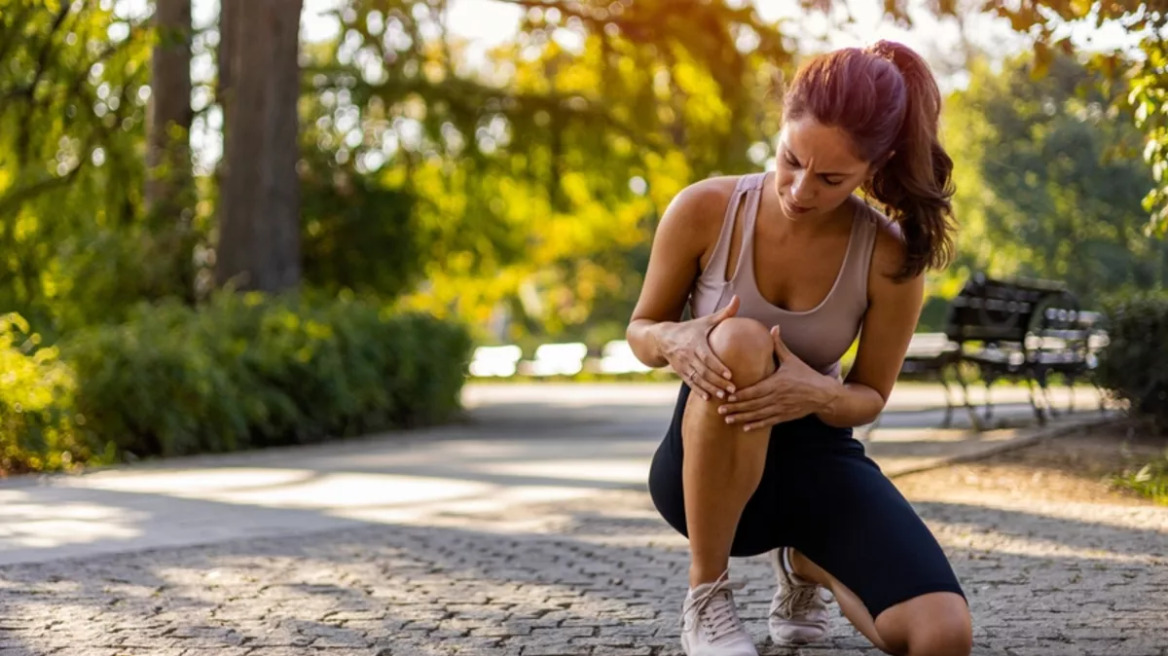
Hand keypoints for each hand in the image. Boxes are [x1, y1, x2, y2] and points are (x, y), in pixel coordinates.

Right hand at [657, 295, 740, 400]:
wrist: (662, 338)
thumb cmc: (689, 329)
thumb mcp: (705, 321)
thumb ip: (724, 313)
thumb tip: (738, 298)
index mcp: (695, 342)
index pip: (707, 357)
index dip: (718, 366)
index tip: (730, 375)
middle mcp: (687, 355)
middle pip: (704, 371)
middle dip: (718, 382)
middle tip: (732, 390)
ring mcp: (682, 365)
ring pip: (697, 379)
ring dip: (710, 389)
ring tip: (723, 396)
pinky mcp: (680, 372)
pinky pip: (690, 383)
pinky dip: (698, 391)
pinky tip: (708, 398)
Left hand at [718, 325, 840, 430]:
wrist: (823, 394)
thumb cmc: (806, 375)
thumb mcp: (792, 360)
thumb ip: (779, 345)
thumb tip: (774, 327)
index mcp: (777, 382)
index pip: (755, 390)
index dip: (741, 395)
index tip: (727, 396)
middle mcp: (777, 397)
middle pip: (753, 405)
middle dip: (736, 408)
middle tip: (720, 410)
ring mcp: (781, 408)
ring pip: (758, 415)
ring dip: (742, 418)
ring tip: (727, 420)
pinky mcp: (785, 416)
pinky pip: (768, 422)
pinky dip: (756, 425)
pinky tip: (745, 428)